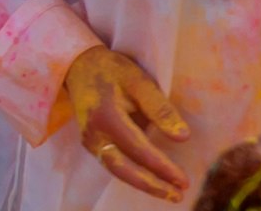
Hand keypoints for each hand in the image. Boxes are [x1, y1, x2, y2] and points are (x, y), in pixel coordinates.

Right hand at [59, 46, 190, 198]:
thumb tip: (183, 137)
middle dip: (152, 185)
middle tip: (178, 195)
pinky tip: (151, 180)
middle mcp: (94, 133)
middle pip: (123, 168)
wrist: (77, 65)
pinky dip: (132, 175)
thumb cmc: (111, 70)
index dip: (161, 167)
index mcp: (106, 116)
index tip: (183, 181)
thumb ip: (160, 109)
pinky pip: (112, 164)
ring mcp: (89, 140)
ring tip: (170, 193)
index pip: (138, 149)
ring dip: (143, 184)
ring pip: (117, 170)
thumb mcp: (139, 81)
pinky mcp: (91, 143)